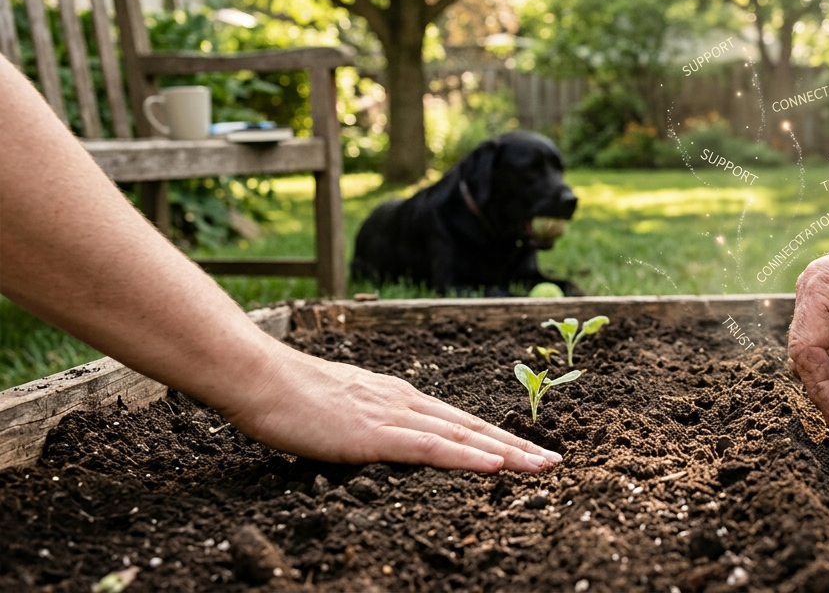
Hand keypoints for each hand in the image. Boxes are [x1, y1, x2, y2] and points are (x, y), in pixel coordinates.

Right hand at [223, 346, 561, 472]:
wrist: (258, 377)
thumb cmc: (289, 398)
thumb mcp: (342, 410)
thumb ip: (370, 423)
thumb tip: (386, 438)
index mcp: (400, 398)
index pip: (460, 422)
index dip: (498, 436)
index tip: (529, 450)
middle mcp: (407, 403)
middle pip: (473, 427)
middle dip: (517, 446)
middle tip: (554, 461)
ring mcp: (394, 416)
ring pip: (463, 437)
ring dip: (507, 452)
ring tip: (542, 466)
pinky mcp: (375, 434)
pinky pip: (431, 449)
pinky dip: (468, 457)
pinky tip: (496, 466)